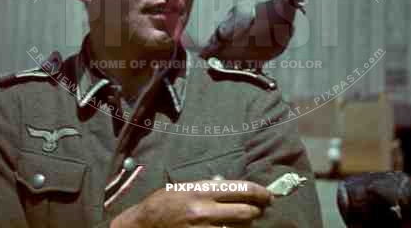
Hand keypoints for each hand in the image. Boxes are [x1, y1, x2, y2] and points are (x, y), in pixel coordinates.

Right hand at [111, 180, 272, 227]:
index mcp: (200, 190)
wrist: (143, 225)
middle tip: (259, 210)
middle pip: (246, 212)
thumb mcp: (185, 188)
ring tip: (244, 222)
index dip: (260, 192)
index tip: (268, 195)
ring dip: (245, 226)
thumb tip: (234, 190)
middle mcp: (204, 211)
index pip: (241, 189)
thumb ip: (209, 188)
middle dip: (256, 211)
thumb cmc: (163, 204)